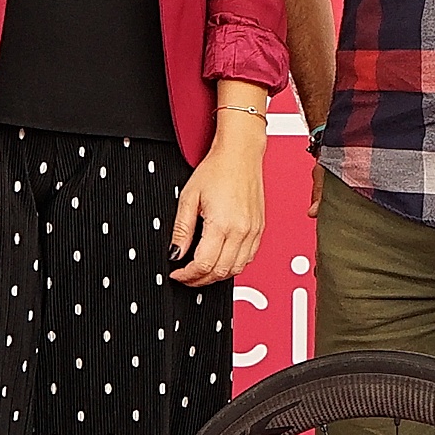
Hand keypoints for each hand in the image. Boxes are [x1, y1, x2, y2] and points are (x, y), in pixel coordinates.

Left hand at [169, 125, 265, 285]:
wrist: (240, 155)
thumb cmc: (217, 170)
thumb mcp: (189, 198)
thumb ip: (181, 230)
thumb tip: (175, 253)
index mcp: (222, 224)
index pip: (204, 264)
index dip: (187, 275)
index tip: (177, 273)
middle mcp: (241, 231)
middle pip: (220, 272)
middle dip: (200, 279)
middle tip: (186, 276)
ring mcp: (253, 231)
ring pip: (236, 269)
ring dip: (217, 276)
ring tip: (201, 271)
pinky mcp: (259, 229)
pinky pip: (248, 258)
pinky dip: (233, 265)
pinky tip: (221, 260)